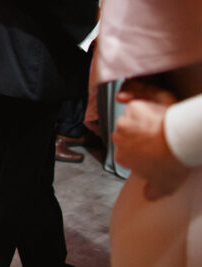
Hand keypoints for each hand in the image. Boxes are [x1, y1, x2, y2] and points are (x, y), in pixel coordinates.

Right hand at [114, 80, 187, 199]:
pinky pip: (134, 103)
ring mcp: (125, 121)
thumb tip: (148, 195)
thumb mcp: (164, 186)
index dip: (139, 153)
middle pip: (126, 135)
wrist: (179, 140)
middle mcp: (119, 138)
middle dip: (138, 136)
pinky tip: (154, 108)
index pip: (126, 154)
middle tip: (157, 139)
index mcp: (122, 157)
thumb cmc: (171, 161)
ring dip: (140, 120)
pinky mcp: (134, 107)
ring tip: (159, 123)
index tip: (152, 154)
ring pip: (130, 119)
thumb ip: (152, 192)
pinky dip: (141, 102)